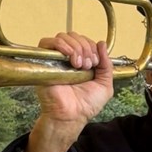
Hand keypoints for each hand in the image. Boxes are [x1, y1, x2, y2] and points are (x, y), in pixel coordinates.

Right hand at [24, 32, 113, 151]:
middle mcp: (67, 59)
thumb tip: (101, 43)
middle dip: (85, 47)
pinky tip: (70, 58)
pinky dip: (61, 45)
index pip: (84, 41)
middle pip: (74, 36)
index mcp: (81, 61)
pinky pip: (47, 43)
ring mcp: (55, 60)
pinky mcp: (44, 62)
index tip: (95, 63)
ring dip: (75, 47)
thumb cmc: (86, 105)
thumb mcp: (104, 85)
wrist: (72, 116)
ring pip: (63, 37)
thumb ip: (107, 65)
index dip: (91, 47)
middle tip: (87, 65)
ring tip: (79, 65)